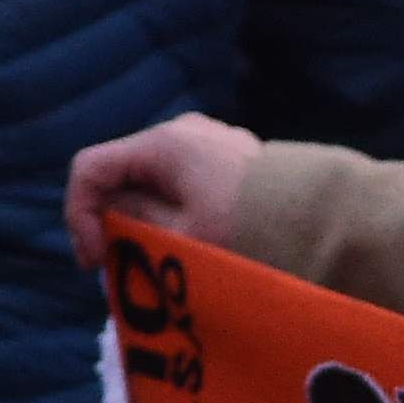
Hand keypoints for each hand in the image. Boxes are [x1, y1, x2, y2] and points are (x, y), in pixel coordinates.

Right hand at [66, 116, 261, 268]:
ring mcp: (206, 142)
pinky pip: (181, 185)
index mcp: (162, 144)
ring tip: (156, 264)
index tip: (96, 262)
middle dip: (113, 223)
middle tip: (122, 270)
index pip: (90, 168)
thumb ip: (133, 223)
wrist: (323, 220)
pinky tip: (187, 247)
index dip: (79, 215)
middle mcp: (181, 132)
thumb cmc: (249, 230)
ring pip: (151, 182)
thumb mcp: (180, 237)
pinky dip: (172, 214)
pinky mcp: (228, 159)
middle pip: (121, 176)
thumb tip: (113, 216)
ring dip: (143, 222)